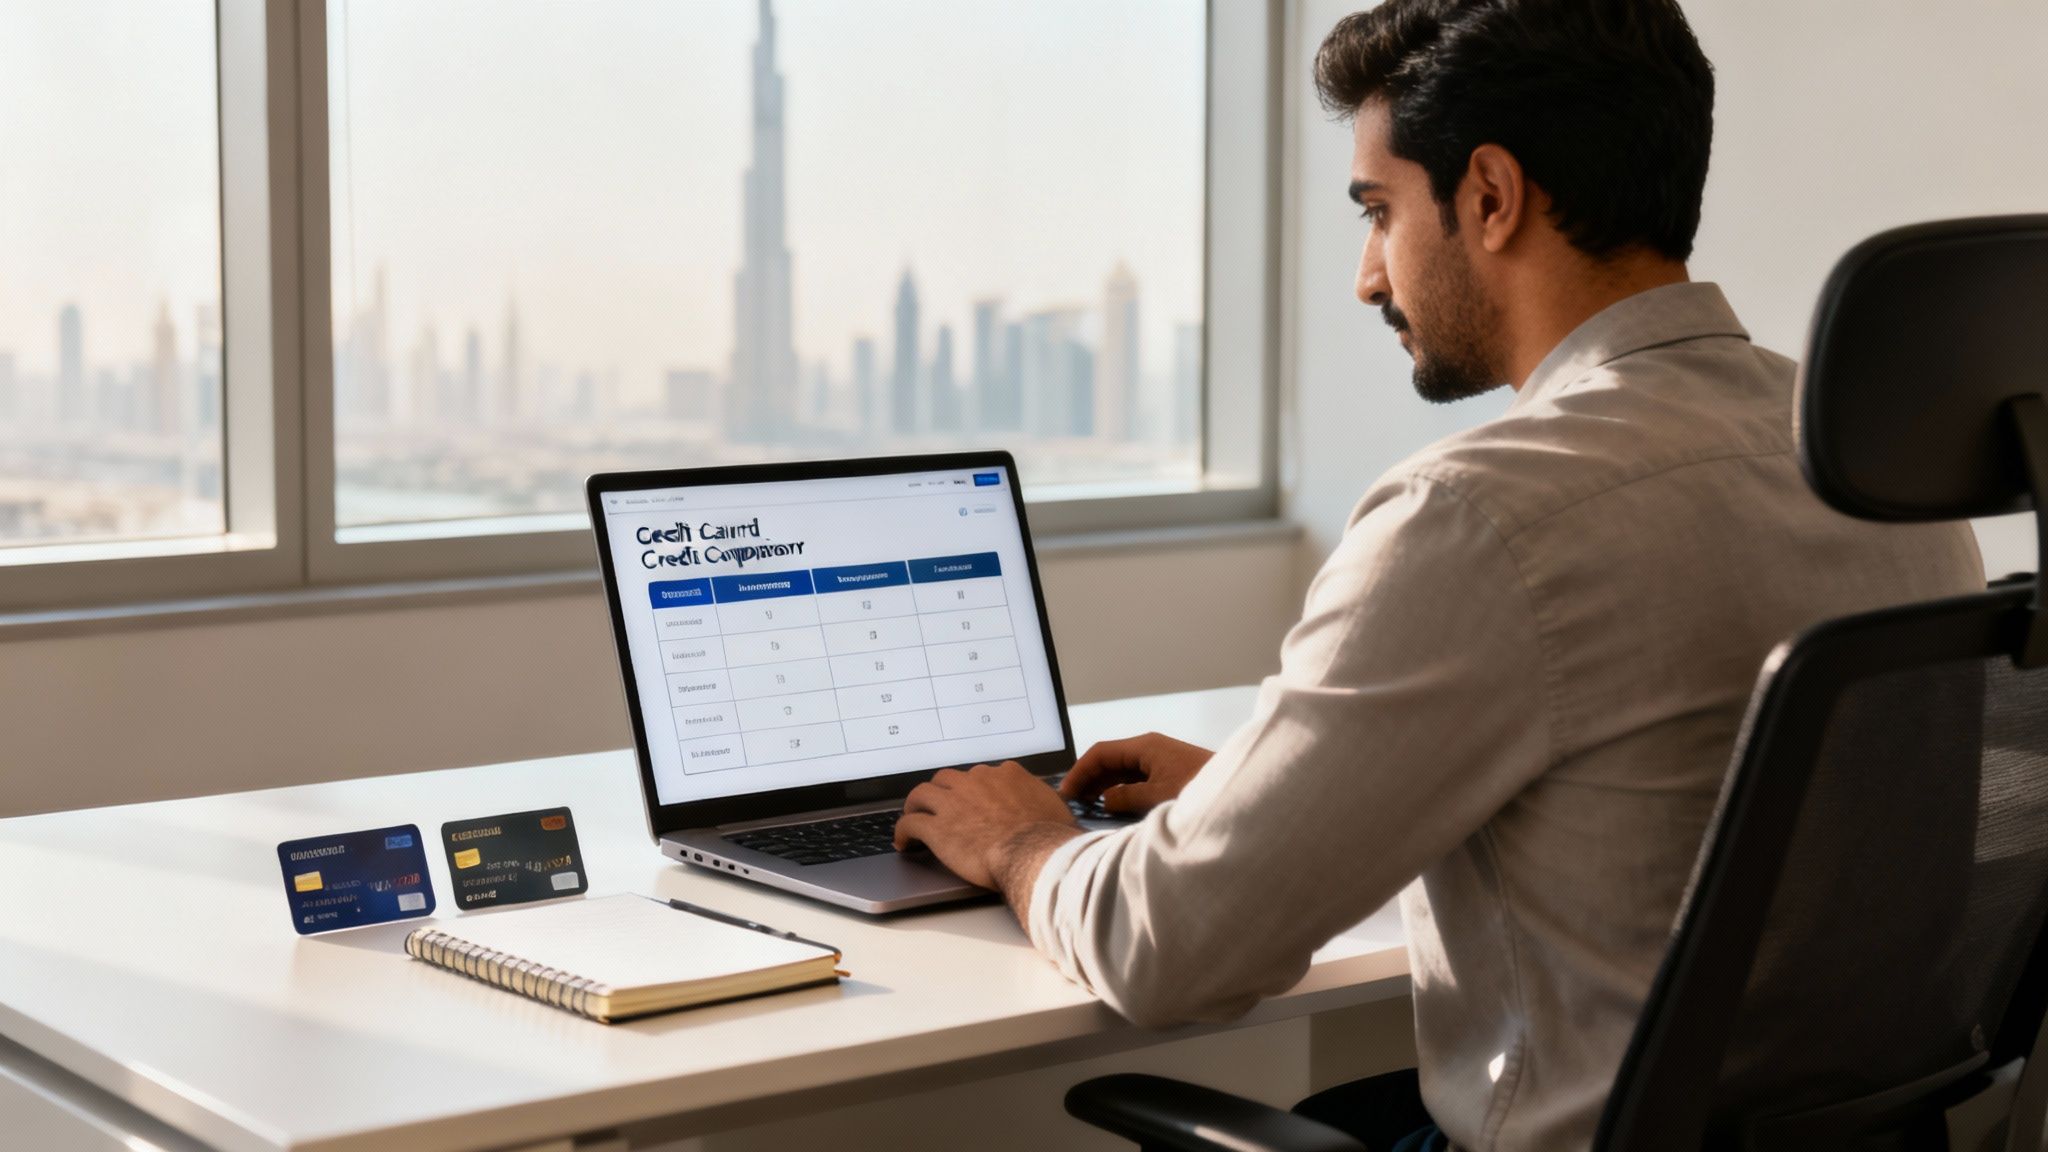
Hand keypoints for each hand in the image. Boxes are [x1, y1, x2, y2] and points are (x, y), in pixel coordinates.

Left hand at [894, 761, 1080, 890]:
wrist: (1033, 854)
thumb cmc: (1048, 836)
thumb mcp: (1055, 808)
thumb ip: (1043, 800)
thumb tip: (1050, 805)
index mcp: (1005, 775)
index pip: (983, 774)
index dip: (975, 788)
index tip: (974, 799)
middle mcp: (976, 782)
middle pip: (948, 778)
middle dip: (942, 791)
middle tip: (941, 805)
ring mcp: (953, 803)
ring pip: (922, 793)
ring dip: (916, 804)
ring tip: (914, 815)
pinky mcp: (937, 828)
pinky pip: (909, 823)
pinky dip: (902, 831)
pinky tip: (903, 842)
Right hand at [1059, 732, 1214, 816]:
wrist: (1239, 793)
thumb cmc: (1200, 790)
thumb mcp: (1156, 797)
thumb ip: (1125, 797)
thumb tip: (1105, 799)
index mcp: (1145, 746)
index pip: (1100, 753)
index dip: (1079, 771)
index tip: (1066, 791)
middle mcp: (1151, 749)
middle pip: (1110, 760)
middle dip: (1089, 779)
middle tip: (1072, 803)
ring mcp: (1161, 760)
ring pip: (1123, 770)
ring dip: (1105, 786)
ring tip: (1088, 807)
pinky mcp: (1170, 772)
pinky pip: (1137, 778)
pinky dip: (1122, 790)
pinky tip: (1115, 806)